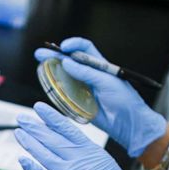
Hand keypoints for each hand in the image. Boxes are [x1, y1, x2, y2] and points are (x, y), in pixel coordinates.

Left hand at [15, 103, 165, 169]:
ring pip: (43, 155)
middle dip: (34, 127)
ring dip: (29, 143)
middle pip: (51, 139)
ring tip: (19, 133)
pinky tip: (22, 159)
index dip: (51, 117)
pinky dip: (31, 167)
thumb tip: (72, 153)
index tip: (39, 108)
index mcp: (92, 151)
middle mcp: (79, 161)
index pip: (67, 129)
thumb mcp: (107, 166)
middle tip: (21, 118)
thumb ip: (88, 158)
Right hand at [34, 37, 167, 156]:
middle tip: (39, 54)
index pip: (85, 48)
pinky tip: (47, 86)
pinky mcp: (79, 103)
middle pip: (69, 61)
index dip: (73, 45)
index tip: (63, 47)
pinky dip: (55, 89)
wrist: (129, 124)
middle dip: (54, 56)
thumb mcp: (107, 82)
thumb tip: (67, 62)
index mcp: (100, 66)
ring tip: (40, 68)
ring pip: (64, 77)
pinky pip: (65, 94)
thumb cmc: (125, 100)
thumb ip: (87, 72)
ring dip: (52, 72)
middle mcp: (90, 75)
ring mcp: (84, 89)